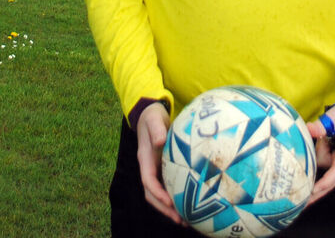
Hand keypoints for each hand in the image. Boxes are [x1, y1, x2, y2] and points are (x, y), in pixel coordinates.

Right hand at [136, 102, 182, 224]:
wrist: (151, 113)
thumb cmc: (153, 116)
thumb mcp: (153, 119)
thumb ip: (156, 129)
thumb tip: (161, 141)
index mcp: (144, 159)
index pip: (148, 181)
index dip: (157, 193)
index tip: (169, 203)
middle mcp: (148, 167)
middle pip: (152, 194)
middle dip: (164, 209)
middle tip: (180, 220)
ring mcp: (155, 170)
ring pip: (159, 194)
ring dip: (170, 208)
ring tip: (186, 221)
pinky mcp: (163, 169)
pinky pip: (167, 187)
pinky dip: (176, 198)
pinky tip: (189, 204)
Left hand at [305, 102, 334, 203]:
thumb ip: (321, 126)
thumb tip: (307, 129)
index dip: (324, 184)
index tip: (312, 192)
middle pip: (330, 178)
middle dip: (317, 191)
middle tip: (302, 203)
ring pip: (324, 164)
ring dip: (319, 151)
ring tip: (326, 134)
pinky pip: (325, 160)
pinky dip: (320, 152)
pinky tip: (322, 142)